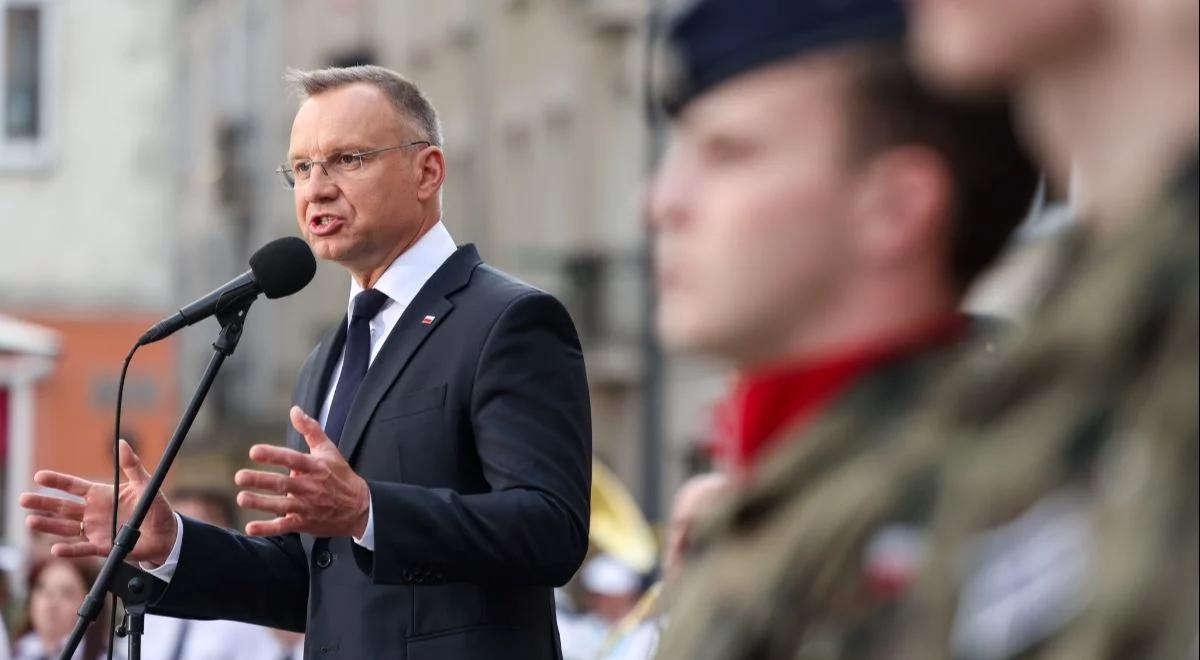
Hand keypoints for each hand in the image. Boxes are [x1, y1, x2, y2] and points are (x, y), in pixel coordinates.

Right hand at [20, 440, 178, 565]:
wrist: (166, 534)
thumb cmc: (155, 507)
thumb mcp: (144, 484)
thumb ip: (132, 465)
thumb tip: (122, 443)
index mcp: (101, 495)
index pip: (73, 487)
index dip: (56, 481)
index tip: (38, 477)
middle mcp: (93, 512)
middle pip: (63, 507)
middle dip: (43, 503)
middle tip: (23, 499)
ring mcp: (95, 530)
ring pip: (66, 527)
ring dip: (48, 525)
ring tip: (30, 522)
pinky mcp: (102, 547)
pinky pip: (82, 549)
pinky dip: (70, 550)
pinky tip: (55, 549)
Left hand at [234, 406, 370, 537]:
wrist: (359, 507)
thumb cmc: (340, 476)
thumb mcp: (329, 450)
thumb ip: (311, 429)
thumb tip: (295, 410)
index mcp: (315, 467)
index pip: (292, 459)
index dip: (274, 455)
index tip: (254, 451)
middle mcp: (310, 487)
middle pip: (283, 483)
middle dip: (260, 480)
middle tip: (239, 476)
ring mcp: (307, 506)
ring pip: (281, 505)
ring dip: (260, 503)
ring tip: (241, 498)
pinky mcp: (305, 523)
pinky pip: (284, 527)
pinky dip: (268, 528)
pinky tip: (251, 527)